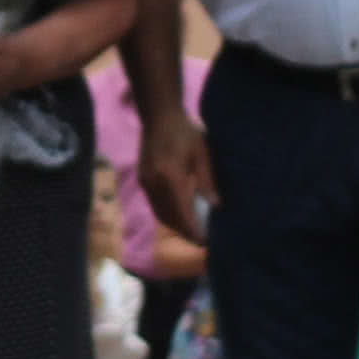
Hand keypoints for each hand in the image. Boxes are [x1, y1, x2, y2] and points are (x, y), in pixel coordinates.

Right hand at [138, 101, 210, 240]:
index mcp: (171, 177)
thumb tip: (216, 206)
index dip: (193, 230)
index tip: (204, 242)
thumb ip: (207, 181)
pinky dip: (166, 214)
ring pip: (159, 213)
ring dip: (174, 225)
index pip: (183, 212)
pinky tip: (178, 215)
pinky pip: (154, 205)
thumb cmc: (185, 131)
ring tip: (191, 231)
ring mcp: (145, 182)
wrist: (158, 116)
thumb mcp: (202, 154)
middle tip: (200, 240)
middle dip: (184, 232)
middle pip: (169, 217)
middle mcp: (155, 183)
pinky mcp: (142, 180)